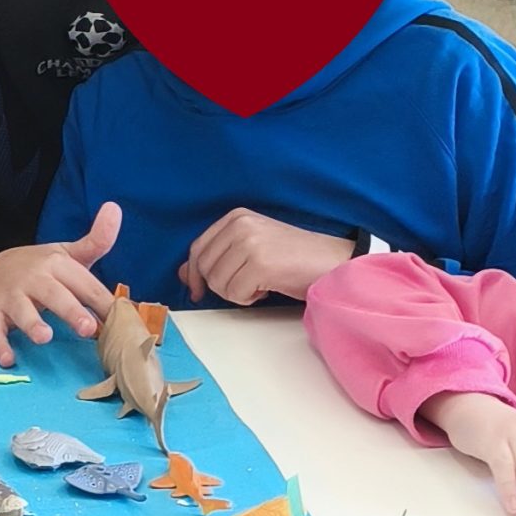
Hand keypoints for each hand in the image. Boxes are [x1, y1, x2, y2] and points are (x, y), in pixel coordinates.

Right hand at [0, 202, 122, 367]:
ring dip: (32, 324)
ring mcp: (11, 297)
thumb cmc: (41, 269)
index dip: (102, 302)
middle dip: (70, 311)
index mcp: (57, 265)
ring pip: (22, 311)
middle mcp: (34, 279)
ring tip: (44, 337)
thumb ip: (97, 239)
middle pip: (54, 295)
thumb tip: (115, 207)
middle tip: (88, 329)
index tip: (119, 319)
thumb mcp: (68, 254)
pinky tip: (9, 359)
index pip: (84, 284)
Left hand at [179, 208, 357, 306]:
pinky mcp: (260, 264)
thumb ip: (218, 255)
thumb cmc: (293, 257)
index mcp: (236, 217)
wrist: (331, 261)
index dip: (194, 274)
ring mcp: (250, 243)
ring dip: (238, 292)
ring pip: (218, 284)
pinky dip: (249, 299)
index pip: (198, 248)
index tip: (197, 291)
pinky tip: (268, 288)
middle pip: (205, 269)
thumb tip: (183, 274)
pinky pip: (235, 294)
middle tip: (248, 283)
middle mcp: (240, 225)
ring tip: (261, 283)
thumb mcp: (251, 247)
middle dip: (222, 285)